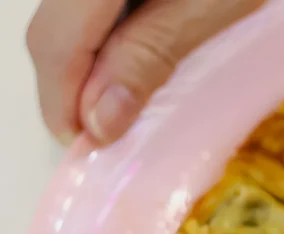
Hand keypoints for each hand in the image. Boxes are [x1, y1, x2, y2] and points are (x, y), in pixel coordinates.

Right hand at [26, 0, 263, 145]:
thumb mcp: (209, 7)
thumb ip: (148, 57)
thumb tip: (99, 122)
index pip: (56, 41)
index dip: (65, 101)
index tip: (90, 146)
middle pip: (51, 29)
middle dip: (72, 86)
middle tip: (108, 133)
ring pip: (66, 16)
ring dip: (88, 64)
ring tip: (122, 103)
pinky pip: (89, 5)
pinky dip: (105, 36)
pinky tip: (132, 59)